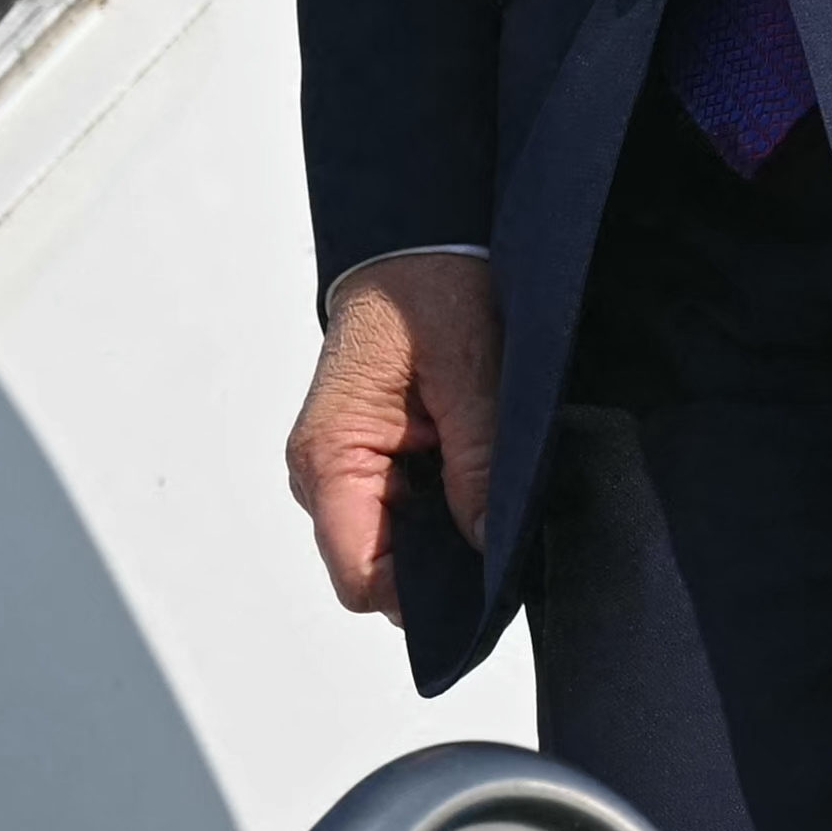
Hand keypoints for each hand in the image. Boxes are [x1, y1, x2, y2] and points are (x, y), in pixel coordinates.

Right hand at [284, 249, 499, 621]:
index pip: (359, 574)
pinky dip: (445, 502)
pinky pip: (405, 503)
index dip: (420, 592)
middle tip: (506, 536)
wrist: (419, 238)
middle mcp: (324, 472)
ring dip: (446, 529)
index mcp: (329, 457)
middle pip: (375, 565)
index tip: (486, 581)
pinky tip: (484, 478)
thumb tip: (489, 544)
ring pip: (395, 538)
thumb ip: (477, 463)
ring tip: (498, 498)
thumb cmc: (430, 289)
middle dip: (440, 563)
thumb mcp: (470, 373)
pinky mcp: (370, 451)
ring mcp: (346, 464)